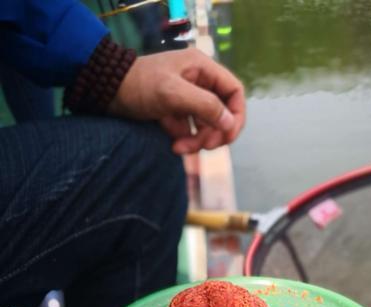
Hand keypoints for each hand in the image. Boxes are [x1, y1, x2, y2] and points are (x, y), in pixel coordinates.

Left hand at [108, 48, 245, 153]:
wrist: (107, 92)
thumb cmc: (139, 85)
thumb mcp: (173, 94)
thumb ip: (205, 106)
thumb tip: (230, 124)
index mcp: (203, 68)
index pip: (234, 92)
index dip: (236, 116)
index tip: (228, 136)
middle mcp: (200, 81)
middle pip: (222, 113)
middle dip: (213, 133)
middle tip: (202, 147)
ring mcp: (189, 99)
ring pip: (207, 126)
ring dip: (197, 141)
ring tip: (178, 148)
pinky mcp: (178, 113)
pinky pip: (191, 131)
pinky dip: (185, 141)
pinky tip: (172, 144)